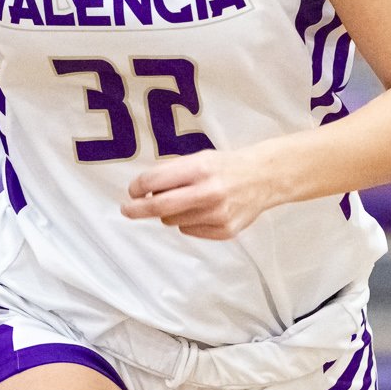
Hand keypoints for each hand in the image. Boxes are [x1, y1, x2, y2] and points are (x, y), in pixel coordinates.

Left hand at [121, 148, 279, 240]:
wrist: (263, 178)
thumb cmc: (225, 167)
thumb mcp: (199, 159)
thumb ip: (172, 173)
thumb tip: (142, 192)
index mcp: (200, 168)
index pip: (155, 181)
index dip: (138, 187)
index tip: (133, 191)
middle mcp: (208, 192)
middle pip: (159, 207)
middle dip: (136, 209)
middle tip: (127, 209)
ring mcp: (217, 215)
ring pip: (172, 221)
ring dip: (169, 213)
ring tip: (188, 200)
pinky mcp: (224, 231)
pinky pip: (188, 230)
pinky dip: (188, 222)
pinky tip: (203, 211)